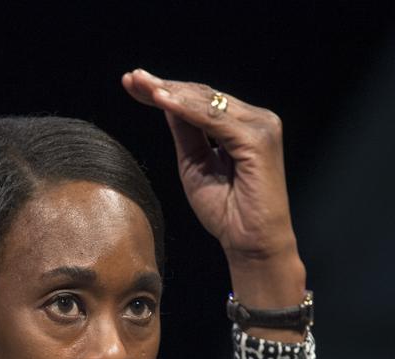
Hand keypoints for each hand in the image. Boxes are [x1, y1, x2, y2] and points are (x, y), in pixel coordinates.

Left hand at [121, 68, 299, 267]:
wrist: (250, 244)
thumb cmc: (227, 212)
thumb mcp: (195, 164)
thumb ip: (186, 132)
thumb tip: (166, 101)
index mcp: (243, 126)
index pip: (201, 101)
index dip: (167, 91)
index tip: (134, 84)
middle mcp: (256, 120)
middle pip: (203, 96)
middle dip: (165, 86)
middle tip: (132, 78)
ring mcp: (261, 126)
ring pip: (207, 102)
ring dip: (171, 92)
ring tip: (142, 85)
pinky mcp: (258, 139)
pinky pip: (214, 119)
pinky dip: (186, 109)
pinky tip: (162, 101)